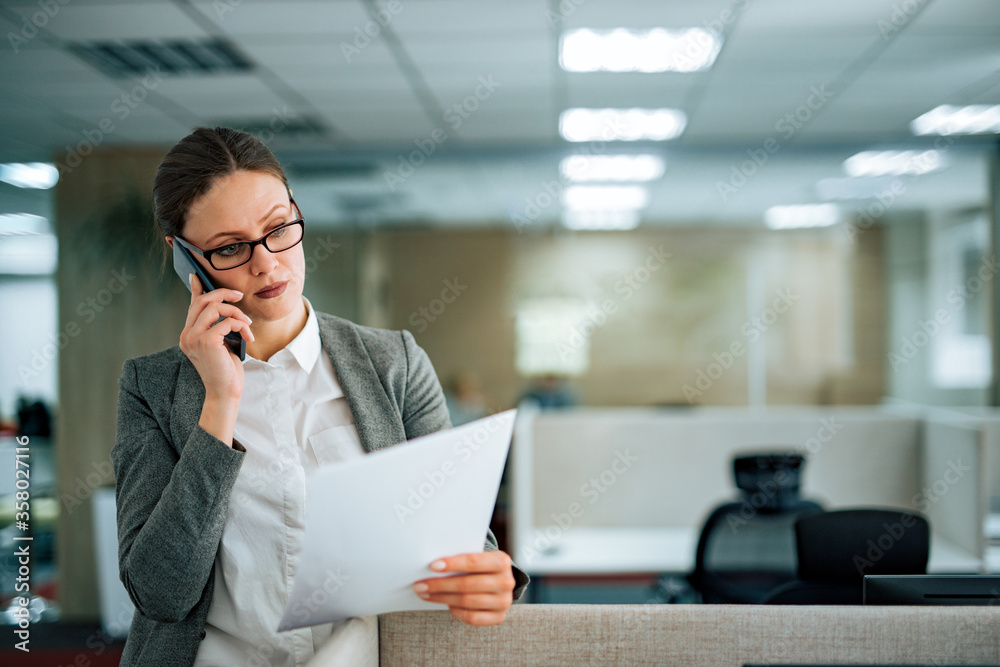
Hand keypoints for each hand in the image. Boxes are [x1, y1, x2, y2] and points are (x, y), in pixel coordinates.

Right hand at [179, 273, 253, 402]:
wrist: (225, 392)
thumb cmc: (226, 370)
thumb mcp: (222, 344)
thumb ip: (219, 327)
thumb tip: (225, 308)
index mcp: (188, 335)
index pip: (191, 306)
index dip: (195, 289)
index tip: (196, 276)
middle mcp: (187, 334)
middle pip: (202, 300)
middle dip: (223, 294)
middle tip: (239, 296)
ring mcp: (194, 338)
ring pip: (214, 307)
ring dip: (236, 312)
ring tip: (247, 324)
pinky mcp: (206, 342)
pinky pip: (227, 322)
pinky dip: (241, 325)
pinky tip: (248, 336)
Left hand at [412, 551, 515, 625]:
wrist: (500, 583)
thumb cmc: (482, 567)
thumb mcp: (478, 557)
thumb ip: (462, 559)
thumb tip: (432, 566)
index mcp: (501, 561)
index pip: (473, 562)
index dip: (452, 564)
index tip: (432, 566)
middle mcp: (506, 581)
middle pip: (467, 584)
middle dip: (440, 585)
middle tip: (420, 585)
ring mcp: (504, 601)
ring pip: (466, 601)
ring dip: (442, 598)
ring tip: (425, 594)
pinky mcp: (499, 617)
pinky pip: (472, 617)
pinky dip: (456, 611)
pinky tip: (446, 605)